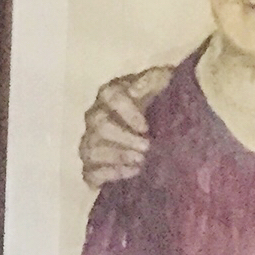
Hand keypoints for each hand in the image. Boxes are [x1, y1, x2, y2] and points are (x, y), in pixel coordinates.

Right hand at [79, 67, 170, 186]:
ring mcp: (91, 143)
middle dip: (123, 138)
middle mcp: (95, 117)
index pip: (110, 97)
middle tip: (146, 147)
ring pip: (92, 150)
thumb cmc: (160, 102)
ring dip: (117, 157)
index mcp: (109, 94)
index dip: (126, 112)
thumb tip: (134, 90)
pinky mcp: (92, 167)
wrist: (162, 127)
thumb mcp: (163, 83)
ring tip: (140, 161)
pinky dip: (110, 175)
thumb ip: (152, 80)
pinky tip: (132, 172)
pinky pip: (90, 174)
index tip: (145, 126)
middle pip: (100, 126)